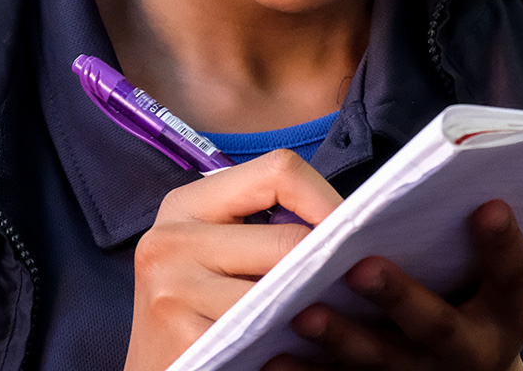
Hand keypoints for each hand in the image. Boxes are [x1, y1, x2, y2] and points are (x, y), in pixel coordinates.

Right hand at [124, 150, 344, 370]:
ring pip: (285, 291)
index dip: (328, 199)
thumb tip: (347, 219)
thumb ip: (263, 226)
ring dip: (316, 309)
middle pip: (290, 237)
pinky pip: (267, 336)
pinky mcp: (186, 340)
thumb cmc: (197, 311)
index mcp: (184, 205)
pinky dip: (294, 346)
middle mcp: (169, 239)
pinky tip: (295, 351)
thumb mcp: (214, 252)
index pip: (278, 170)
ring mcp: (173, 291)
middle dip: (330, 264)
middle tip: (353, 283)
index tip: (352, 232)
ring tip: (325, 318)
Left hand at [261, 199, 522, 370]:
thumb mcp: (487, 274)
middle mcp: (469, 348)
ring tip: (303, 313)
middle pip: (436, 324)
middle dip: (399, 296)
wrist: (469, 369)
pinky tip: (275, 355)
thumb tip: (437, 171)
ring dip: (342, 337)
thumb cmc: (472, 293)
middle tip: (363, 268)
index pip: (511, 273)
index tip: (489, 204)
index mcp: (505, 310)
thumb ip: (466, 237)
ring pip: (382, 360)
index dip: (503, 241)